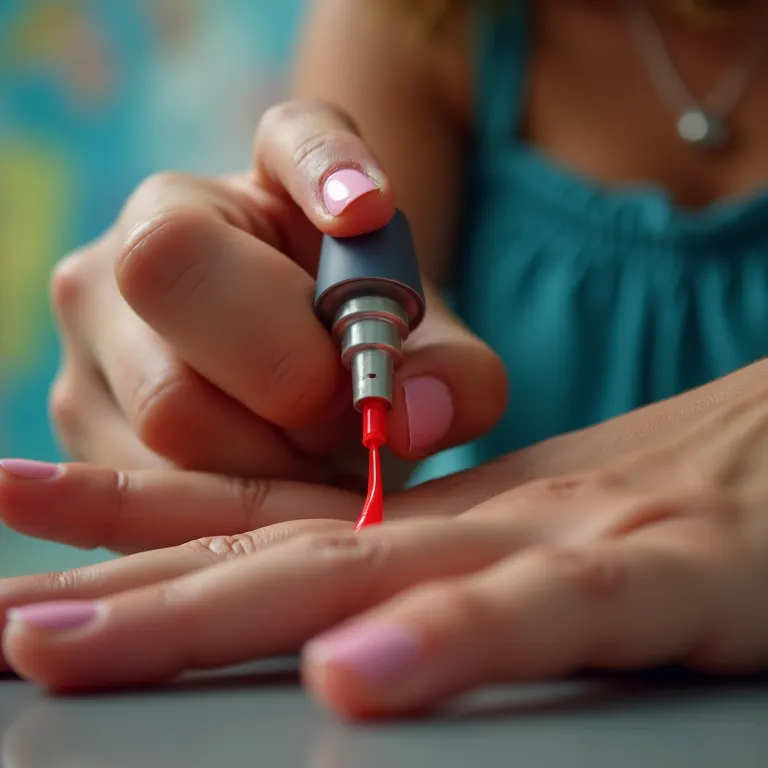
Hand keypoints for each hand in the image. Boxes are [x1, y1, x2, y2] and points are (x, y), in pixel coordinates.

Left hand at [2, 370, 766, 718]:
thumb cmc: (676, 504)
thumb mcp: (536, 538)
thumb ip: (444, 572)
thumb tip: (351, 617)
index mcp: (442, 515)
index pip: (266, 511)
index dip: (142, 517)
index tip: (27, 512)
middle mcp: (472, 519)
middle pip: (271, 553)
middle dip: (124, 583)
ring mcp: (557, 540)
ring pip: (360, 574)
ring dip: (206, 606)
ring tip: (60, 636)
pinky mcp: (654, 577)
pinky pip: (536, 616)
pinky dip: (444, 644)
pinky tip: (348, 684)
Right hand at [51, 99, 505, 479]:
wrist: (280, 378)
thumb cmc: (344, 351)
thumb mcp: (411, 351)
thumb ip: (450, 374)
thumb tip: (418, 415)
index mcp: (265, 180)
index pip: (290, 138)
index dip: (328, 167)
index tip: (370, 209)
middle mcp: (148, 230)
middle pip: (175, 278)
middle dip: (289, 376)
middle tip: (337, 407)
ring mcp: (95, 322)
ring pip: (169, 408)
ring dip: (270, 456)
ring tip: (305, 447)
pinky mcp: (77, 407)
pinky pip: (153, 480)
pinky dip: (231, 500)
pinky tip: (268, 478)